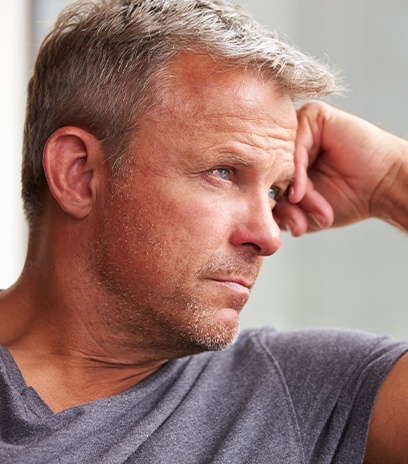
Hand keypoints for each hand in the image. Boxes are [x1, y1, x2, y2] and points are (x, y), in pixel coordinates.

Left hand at [275, 101, 406, 235]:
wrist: (383, 188)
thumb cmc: (347, 199)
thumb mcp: (304, 212)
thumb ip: (280, 211)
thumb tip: (257, 213)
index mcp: (286, 162)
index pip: (263, 181)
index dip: (270, 208)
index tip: (286, 227)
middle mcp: (289, 144)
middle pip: (268, 172)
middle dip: (282, 205)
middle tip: (298, 224)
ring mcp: (300, 129)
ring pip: (279, 161)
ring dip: (292, 191)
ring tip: (310, 208)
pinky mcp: (314, 116)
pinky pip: (294, 144)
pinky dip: (296, 172)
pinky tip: (302, 192)